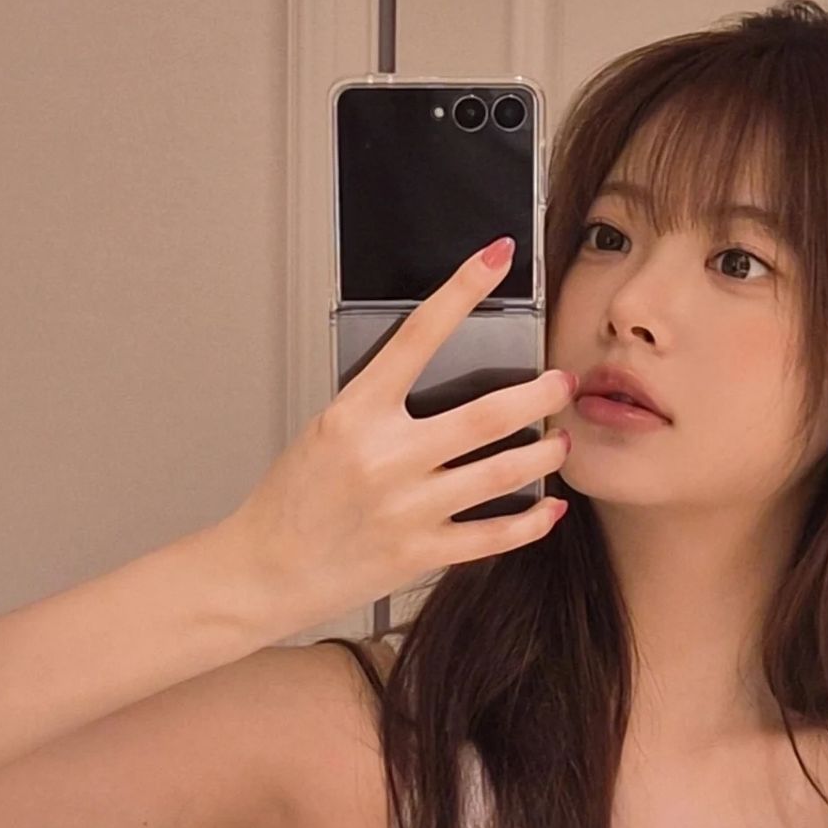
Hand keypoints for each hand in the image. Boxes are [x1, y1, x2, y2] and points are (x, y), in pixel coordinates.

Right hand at [225, 239, 575, 633]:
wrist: (266, 570)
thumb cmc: (292, 502)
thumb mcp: (325, 432)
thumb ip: (379, 408)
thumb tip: (439, 385)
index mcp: (356, 414)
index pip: (419, 335)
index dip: (463, 290)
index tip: (496, 258)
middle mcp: (387, 457)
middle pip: (487, 414)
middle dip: (538, 394)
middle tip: (561, 382)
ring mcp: (408, 508)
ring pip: (503, 472)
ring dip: (544, 453)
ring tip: (560, 440)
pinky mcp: (422, 551)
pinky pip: (495, 535)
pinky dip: (532, 521)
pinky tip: (550, 509)